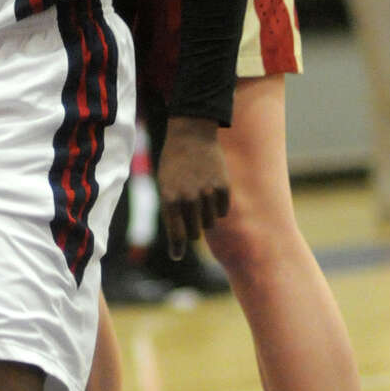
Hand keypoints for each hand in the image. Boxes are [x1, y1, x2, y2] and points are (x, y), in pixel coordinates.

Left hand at [156, 115, 229, 258]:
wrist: (191, 135)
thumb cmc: (174, 164)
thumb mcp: (165, 185)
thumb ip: (172, 213)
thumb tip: (179, 244)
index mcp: (170, 198)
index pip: (177, 234)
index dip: (177, 248)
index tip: (177, 255)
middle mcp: (189, 198)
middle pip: (195, 233)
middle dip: (192, 229)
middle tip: (190, 216)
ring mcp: (208, 193)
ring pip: (210, 223)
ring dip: (205, 217)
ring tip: (199, 198)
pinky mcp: (224, 187)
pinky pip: (223, 211)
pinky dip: (218, 207)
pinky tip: (211, 192)